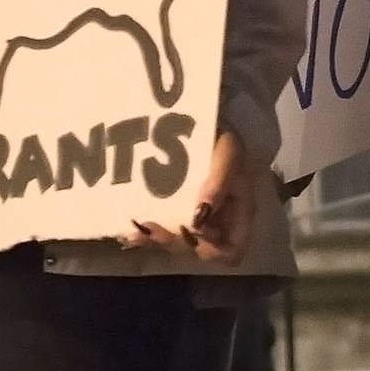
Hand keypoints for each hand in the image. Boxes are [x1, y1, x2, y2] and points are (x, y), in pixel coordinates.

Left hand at [126, 127, 254, 266]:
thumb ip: (218, 186)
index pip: (231, 250)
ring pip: (179, 242)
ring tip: (139, 229)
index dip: (212, 248)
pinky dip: (148, 233)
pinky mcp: (177, 211)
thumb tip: (198, 219)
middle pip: (200, 250)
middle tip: (154, 229)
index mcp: (238, 214)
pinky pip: (164, 230)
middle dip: (176, 242)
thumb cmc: (223, 138)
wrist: (205, 119)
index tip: (193, 230)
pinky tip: (132, 228)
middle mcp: (218, 222)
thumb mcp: (228, 156)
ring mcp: (197, 219)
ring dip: (158, 239)